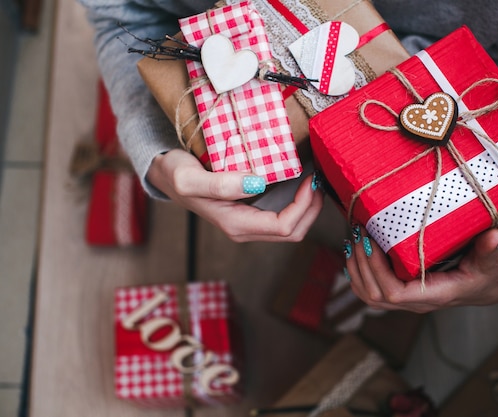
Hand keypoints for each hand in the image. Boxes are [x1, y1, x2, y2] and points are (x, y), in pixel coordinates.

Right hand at [147, 149, 323, 241]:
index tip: (309, 180)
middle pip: (293, 232)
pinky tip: (301, 180)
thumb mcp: (190, 177)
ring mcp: (248, 223)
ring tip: (314, 179)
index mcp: (235, 225)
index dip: (303, 206)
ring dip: (307, 206)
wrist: (165, 175)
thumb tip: (258, 183)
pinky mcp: (250, 212)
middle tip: (318, 179)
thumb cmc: (175, 174)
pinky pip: (283, 215)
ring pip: (291, 226)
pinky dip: (297, 202)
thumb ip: (221, 183)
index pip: (283, 227)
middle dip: (312, 208)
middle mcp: (244, 229)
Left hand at [345, 227, 497, 313]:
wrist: (496, 284)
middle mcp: (417, 301)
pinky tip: (357, 251)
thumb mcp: (495, 261)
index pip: (394, 293)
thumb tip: (493, 237)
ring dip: (355, 269)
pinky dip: (359, 272)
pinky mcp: (405, 291)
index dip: (376, 270)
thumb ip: (490, 250)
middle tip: (358, 232)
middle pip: (374, 295)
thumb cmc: (494, 272)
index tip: (370, 242)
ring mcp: (409, 299)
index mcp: (435, 294)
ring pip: (369, 295)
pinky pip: (373, 290)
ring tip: (353, 240)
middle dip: (361, 265)